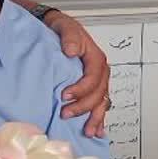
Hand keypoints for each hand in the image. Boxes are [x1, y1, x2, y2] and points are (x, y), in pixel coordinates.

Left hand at [48, 12, 109, 138]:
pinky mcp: (90, 87)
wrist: (56, 29)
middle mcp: (99, 71)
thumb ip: (70, 38)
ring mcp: (96, 81)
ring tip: (88, 131)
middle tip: (66, 114)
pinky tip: (97, 129)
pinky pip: (99, 104)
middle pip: (98, 94)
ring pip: (101, 103)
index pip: (93, 78)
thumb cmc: (62, 28)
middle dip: (84, 107)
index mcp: (95, 58)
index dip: (81, 89)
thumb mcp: (65, 27)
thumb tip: (72, 51)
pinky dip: (99, 118)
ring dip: (94, 118)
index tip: (64, 95)